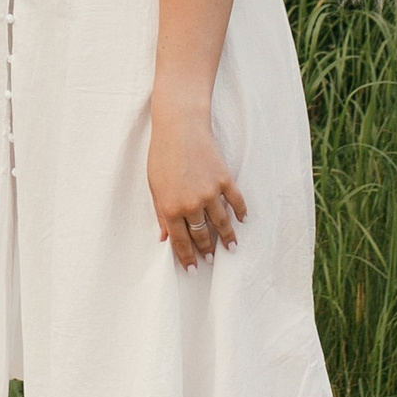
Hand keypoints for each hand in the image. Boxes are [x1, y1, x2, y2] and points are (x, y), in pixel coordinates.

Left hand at [147, 107, 245, 270]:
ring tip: (231, 248)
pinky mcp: (224, 180)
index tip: (193, 269)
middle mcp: (190, 204)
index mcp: (170, 208)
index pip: (180, 241)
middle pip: (201, 235)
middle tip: (210, 260)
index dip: (187, 257)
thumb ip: (160, 213)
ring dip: (226, 238)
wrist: (180, 127)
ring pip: (220, 223)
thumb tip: (164, 238)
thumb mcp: (154, 186)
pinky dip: (240, 213)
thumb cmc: (162, 154)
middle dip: (206, 250)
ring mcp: (209, 193)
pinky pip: (236, 202)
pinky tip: (242, 221)